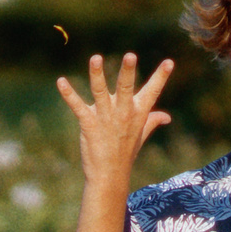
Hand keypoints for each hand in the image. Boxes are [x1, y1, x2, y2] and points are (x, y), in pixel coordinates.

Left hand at [58, 52, 173, 180]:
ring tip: (96, 58)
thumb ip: (152, 121)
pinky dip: (69, 94)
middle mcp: (123, 112)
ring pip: (100, 92)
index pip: (152, 91)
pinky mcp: (88, 124)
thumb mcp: (141, 135)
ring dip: (97, 75)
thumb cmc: (125, 153)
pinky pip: (77, 106)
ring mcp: (105, 118)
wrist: (109, 175)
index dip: (161, 77)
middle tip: (130, 56)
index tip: (169, 62)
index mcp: (138, 113)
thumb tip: (166, 116)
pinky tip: (61, 82)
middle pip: (126, 88)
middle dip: (128, 72)